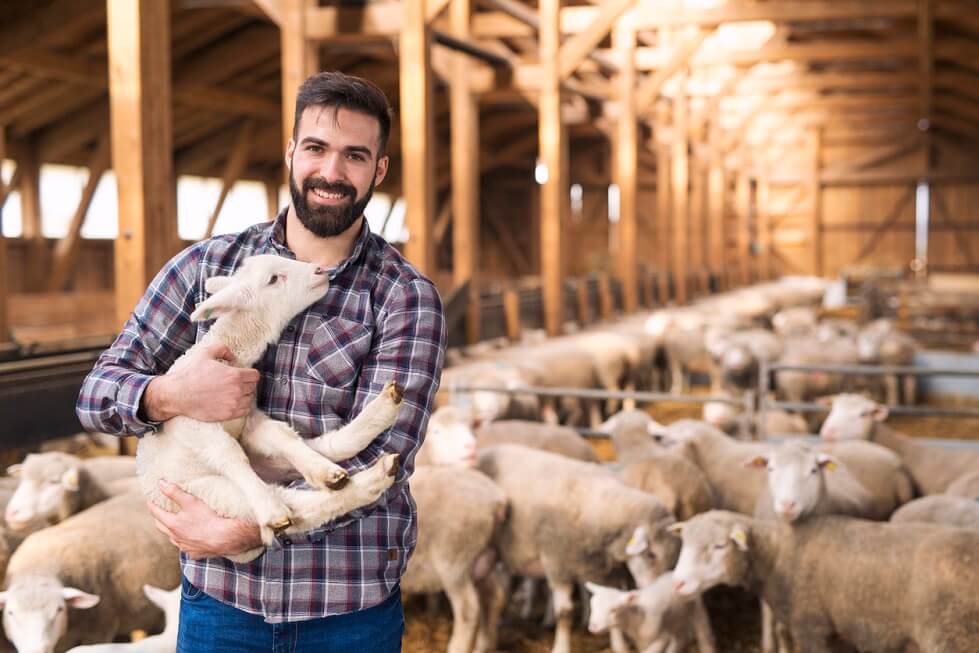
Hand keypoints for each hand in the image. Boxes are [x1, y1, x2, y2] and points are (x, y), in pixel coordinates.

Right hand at [143, 343, 259, 421]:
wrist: (177, 394)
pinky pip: (244, 411)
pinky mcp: (227, 415)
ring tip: (235, 393)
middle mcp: (237, 390)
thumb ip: (222, 349)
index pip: (254, 376)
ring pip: (250, 399)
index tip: (243, 375)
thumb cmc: (190, 373)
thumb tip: (233, 357)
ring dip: (245, 396)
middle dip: (246, 384)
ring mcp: (233, 404)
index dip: (249, 374)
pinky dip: (242, 407)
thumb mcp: (205, 353)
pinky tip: (234, 403)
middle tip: (236, 384)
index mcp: (234, 375)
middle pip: (252, 387)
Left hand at [148, 479, 261, 559]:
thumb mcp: (190, 501)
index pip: (156, 513)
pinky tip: (191, 538)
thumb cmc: (208, 518)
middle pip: (161, 527)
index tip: (150, 500)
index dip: (152, 505)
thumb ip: (174, 492)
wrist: (226, 537)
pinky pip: (186, 547)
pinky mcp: (195, 554)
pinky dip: (185, 541)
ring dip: (171, 531)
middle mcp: (176, 537)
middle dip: (158, 518)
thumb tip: (160, 483)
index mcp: (173, 524)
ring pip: (173, 539)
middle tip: (159, 511)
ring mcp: (185, 547)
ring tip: (174, 525)